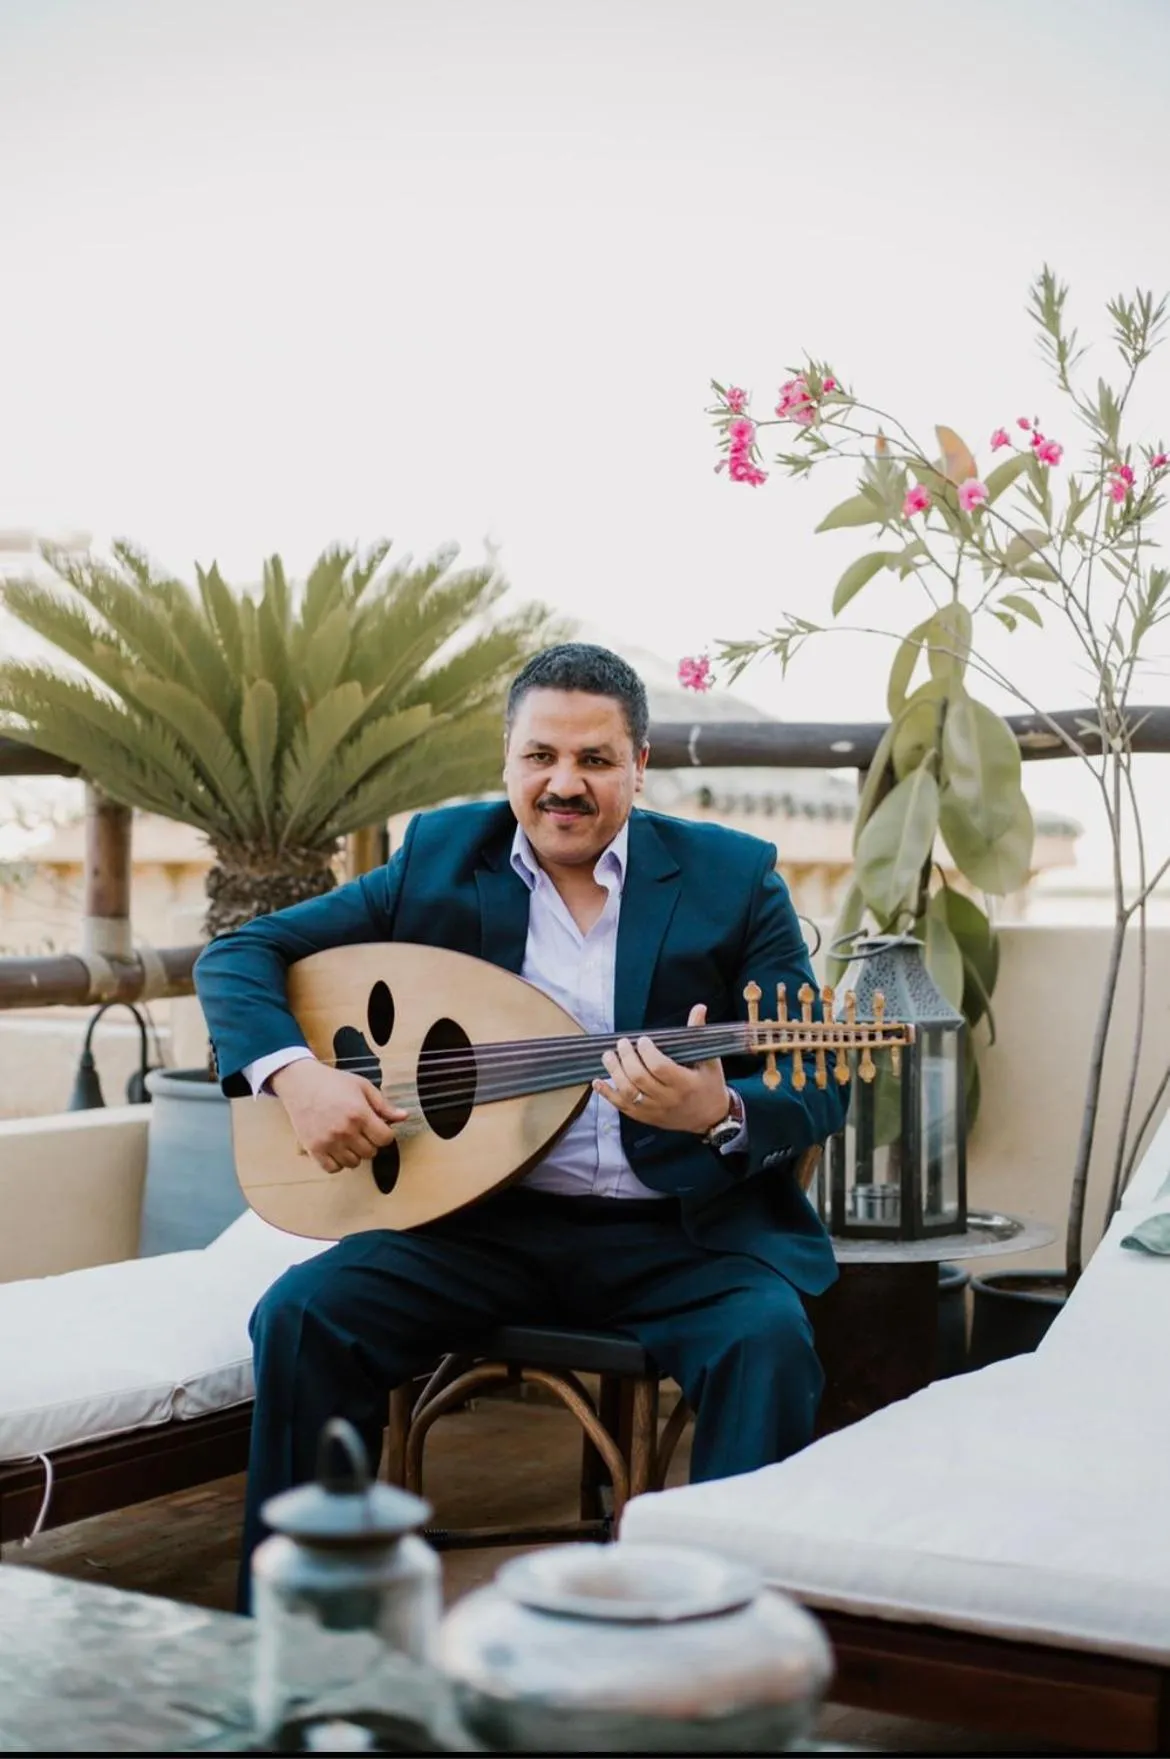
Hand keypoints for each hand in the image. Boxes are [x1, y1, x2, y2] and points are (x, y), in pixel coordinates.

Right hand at [270, 1058, 406, 1174]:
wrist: (301, 1083)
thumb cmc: (333, 1082)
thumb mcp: (363, 1087)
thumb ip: (384, 1105)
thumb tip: (404, 1117)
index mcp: (360, 1114)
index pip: (385, 1139)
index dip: (385, 1134)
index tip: (378, 1128)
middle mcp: (345, 1130)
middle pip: (371, 1152)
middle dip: (370, 1143)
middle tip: (362, 1132)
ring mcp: (328, 1141)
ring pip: (353, 1163)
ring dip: (355, 1154)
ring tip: (349, 1140)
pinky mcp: (314, 1148)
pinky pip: (332, 1168)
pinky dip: (338, 1163)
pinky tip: (337, 1150)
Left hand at [593, 1003, 730, 1135]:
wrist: (710, 1119)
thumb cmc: (710, 1086)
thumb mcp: (710, 1060)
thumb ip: (698, 1034)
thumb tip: (699, 1008)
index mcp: (685, 1084)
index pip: (660, 1067)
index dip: (647, 1052)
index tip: (642, 1040)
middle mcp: (668, 1099)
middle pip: (640, 1078)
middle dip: (627, 1058)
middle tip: (622, 1044)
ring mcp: (655, 1110)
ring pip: (628, 1093)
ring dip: (614, 1073)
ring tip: (608, 1056)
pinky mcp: (645, 1117)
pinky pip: (622, 1107)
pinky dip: (607, 1094)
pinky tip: (597, 1081)